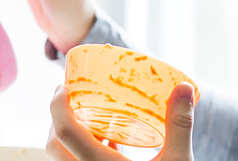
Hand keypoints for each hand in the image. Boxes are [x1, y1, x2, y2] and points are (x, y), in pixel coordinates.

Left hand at [46, 82, 195, 160]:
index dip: (57, 104)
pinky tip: (107, 142)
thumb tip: (183, 87)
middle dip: (56, 117)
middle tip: (70, 96)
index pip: (65, 132)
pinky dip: (82, 152)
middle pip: (53, 146)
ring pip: (61, 160)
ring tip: (86, 116)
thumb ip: (179, 124)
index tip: (63, 84)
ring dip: (66, 137)